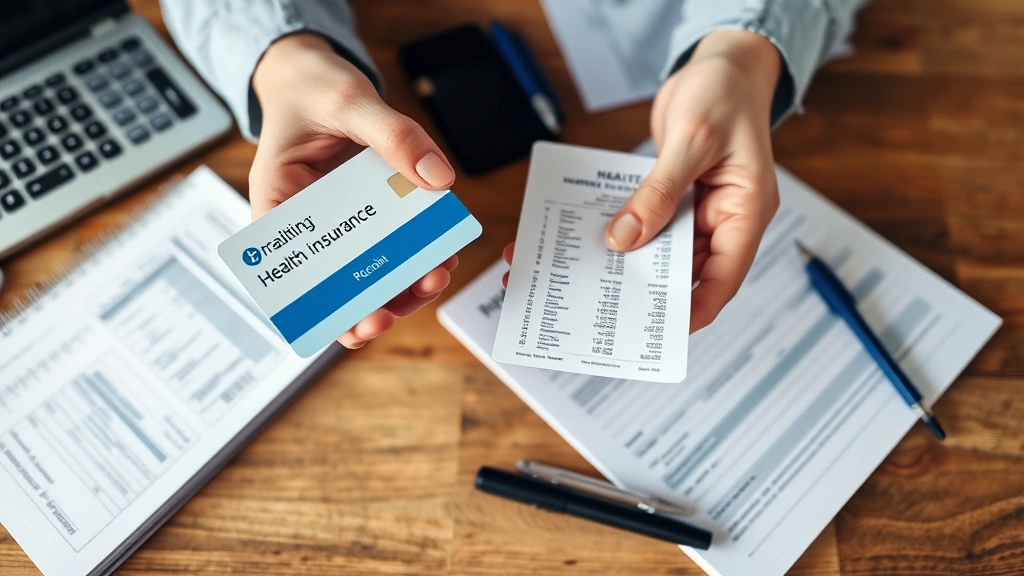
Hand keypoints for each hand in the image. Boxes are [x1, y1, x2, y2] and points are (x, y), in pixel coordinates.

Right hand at [251, 33, 458, 347]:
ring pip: (371, 273)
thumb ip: (394, 135)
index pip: (290, 271)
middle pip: (335, 285)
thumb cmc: (312, 87)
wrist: (317, 73)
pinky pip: (397, 242)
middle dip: (368, 305)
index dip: (319, 305)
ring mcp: (345, 223)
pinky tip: (443, 251)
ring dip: (402, 286)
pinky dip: (420, 252)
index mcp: (279, 205)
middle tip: (394, 312)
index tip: (351, 319)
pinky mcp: (374, 213)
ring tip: (434, 276)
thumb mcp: (349, 99)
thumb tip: (439, 178)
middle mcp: (312, 224)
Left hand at [501, 31, 780, 330]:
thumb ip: (659, 192)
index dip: (694, 308)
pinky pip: (650, 222)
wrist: (720, 62)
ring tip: (587, 277)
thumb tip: (625, 238)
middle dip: (649, 288)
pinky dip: (625, 229)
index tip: (658, 329)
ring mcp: (700, 209)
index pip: (724, 277)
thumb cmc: (724, 92)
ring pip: (664, 250)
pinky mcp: (676, 197)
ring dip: (630, 260)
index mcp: (747, 211)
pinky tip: (591, 239)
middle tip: (604, 306)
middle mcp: (725, 218)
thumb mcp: (691, 140)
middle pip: (688, 270)